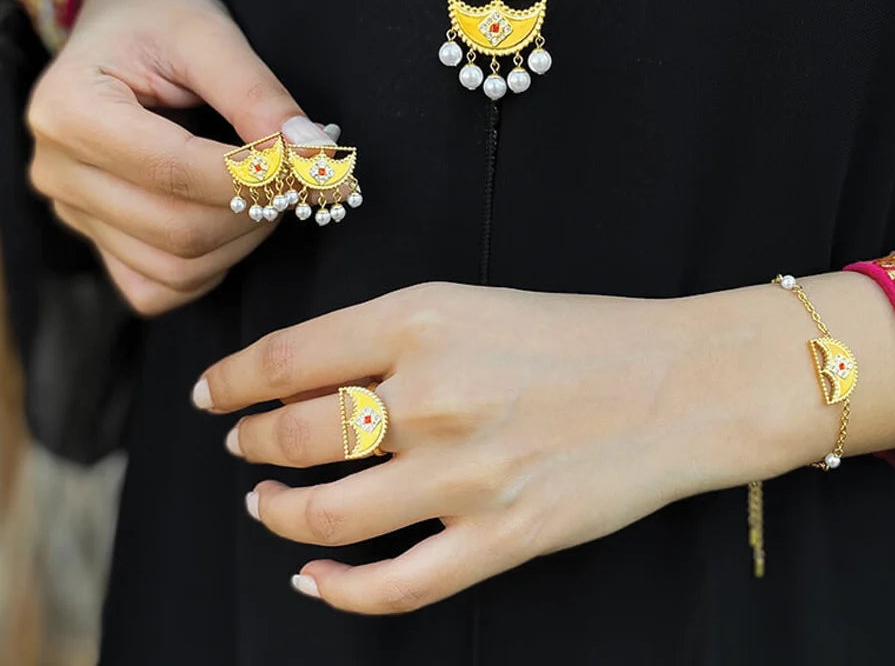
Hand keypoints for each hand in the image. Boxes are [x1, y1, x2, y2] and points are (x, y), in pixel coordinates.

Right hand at [26, 0, 335, 315]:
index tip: (310, 158)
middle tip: (303, 176)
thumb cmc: (161, 19)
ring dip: (242, 241)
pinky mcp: (93, 236)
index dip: (253, 174)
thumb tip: (310, 150)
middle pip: (175, 229)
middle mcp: (56, 170)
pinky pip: (153, 288)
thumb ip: (256, 93)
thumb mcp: (209, 34)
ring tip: (273, 191)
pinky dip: (207, 269)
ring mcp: (71, 210)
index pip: (174, 169)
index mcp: (69, 110)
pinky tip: (234, 223)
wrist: (120, 23)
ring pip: (171, 268)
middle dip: (256, 209)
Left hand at [192, 281, 822, 614]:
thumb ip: (395, 336)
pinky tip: (316, 580)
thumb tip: (312, 377)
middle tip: (244, 447)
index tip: (215, 394)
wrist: (680, 380)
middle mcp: (431, 394)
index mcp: (421, 320)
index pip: (287, 358)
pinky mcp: (501, 537)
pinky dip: (338, 591)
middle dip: (252, 446)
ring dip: (280, 515)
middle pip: (294, 436)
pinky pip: (395, 585)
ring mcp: (464, 473)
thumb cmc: (582, 333)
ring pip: (328, 516)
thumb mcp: (478, 303)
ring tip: (269, 506)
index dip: (233, 382)